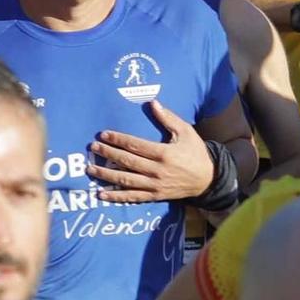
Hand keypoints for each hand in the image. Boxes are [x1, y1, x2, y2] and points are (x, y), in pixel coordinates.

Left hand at [87, 100, 213, 202]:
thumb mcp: (186, 132)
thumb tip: (152, 102)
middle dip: (108, 154)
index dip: (118, 139)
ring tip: (90, 170)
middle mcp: (157, 170)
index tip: (103, 134)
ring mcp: (155, 185)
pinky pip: (133, 197)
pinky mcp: (155, 196)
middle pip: (127, 162)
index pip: (135, 145)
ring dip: (107, 176)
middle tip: (93, 148)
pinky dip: (117, 197)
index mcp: (164, 153)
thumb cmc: (195, 152)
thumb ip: (168, 118)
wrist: (208, 179)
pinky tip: (101, 195)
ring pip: (126, 181)